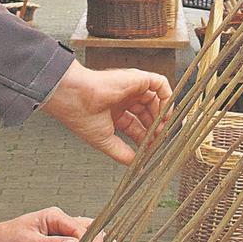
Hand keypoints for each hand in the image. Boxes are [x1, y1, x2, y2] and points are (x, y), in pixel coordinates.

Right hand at [41, 61, 171, 164]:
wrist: (75, 97)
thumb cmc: (81, 114)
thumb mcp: (104, 140)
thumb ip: (121, 152)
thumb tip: (135, 163)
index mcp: (113, 111)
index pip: (136, 125)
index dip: (145, 137)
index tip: (151, 148)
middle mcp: (123, 98)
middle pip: (148, 113)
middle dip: (156, 128)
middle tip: (159, 140)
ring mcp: (131, 88)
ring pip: (156, 99)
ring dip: (163, 115)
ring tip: (162, 129)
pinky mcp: (138, 78)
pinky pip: (160, 84)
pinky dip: (167, 98)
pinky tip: (165, 113)